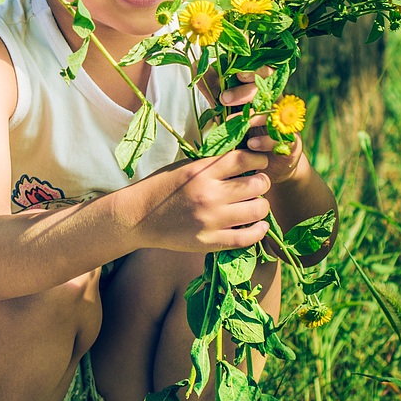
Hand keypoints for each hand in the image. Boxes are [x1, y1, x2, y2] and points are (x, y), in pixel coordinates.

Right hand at [134, 150, 271, 252]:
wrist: (138, 217)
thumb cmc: (162, 188)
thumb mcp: (184, 168)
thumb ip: (212, 165)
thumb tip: (246, 161)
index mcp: (201, 172)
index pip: (243, 159)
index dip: (259, 159)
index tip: (259, 163)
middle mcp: (208, 195)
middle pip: (256, 184)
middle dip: (262, 182)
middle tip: (257, 184)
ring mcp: (210, 220)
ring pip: (258, 210)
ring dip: (261, 205)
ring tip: (254, 204)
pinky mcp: (210, 241)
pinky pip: (247, 237)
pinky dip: (259, 230)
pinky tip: (259, 225)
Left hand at [205, 66, 303, 182]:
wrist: (267, 161)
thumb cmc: (246, 129)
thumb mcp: (228, 108)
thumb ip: (215, 89)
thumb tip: (197, 65)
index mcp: (263, 92)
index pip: (264, 73)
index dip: (253, 71)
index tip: (236, 73)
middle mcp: (276, 105)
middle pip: (267, 91)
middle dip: (245, 92)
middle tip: (224, 98)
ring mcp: (284, 123)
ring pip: (273, 115)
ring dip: (252, 117)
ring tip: (232, 122)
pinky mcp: (290, 143)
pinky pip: (280, 140)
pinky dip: (265, 141)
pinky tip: (251, 144)